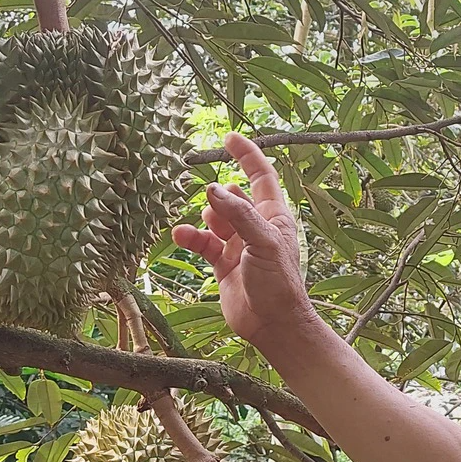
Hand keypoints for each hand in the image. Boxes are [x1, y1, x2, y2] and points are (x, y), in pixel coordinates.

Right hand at [171, 132, 314, 347]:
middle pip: (233, 197)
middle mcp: (255, 227)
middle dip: (220, 195)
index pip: (261, 175)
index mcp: (273, 216)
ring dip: (205, 218)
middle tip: (212, 200)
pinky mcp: (222, 264)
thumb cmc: (279, 283)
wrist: (272, 324)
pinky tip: (181, 236)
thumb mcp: (263, 243)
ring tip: (207, 228)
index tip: (229, 137)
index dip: (247, 155)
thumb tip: (212, 188)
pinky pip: (202, 243)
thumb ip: (238, 214)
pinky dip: (191, 237)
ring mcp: (238, 245)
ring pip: (214, 219)